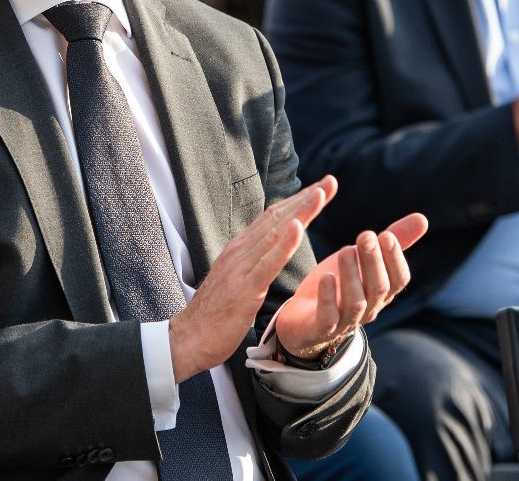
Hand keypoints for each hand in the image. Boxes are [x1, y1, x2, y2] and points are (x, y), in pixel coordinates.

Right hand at [169, 178, 333, 382]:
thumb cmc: (215, 313)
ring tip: (321, 193)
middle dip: (306, 198)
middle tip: (331, 181)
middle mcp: (240, 250)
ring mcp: (241, 266)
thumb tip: (269, 251)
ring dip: (301, 211)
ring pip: (276, 232)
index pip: (274, 217)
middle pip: (278, 217)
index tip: (321, 188)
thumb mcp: (236, 279)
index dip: (298, 201)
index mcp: (240, 248)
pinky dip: (285, 243)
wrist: (188, 338)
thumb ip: (252, 262)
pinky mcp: (244, 287)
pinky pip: (268, 262)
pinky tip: (299, 227)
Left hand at [276, 209, 428, 360]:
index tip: (386, 235)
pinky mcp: (321, 329)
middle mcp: (369, 309)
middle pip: (378, 288)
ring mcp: (345, 321)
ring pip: (356, 303)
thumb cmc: (341, 282)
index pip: (398, 280)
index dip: (395, 259)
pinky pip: (328, 317)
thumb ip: (393, 241)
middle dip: (373, 261)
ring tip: (345, 250)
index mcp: (381, 292)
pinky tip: (326, 277)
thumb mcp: (364, 258)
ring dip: (352, 275)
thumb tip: (423, 219)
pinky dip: (329, 298)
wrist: (304, 317)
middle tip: (365, 236)